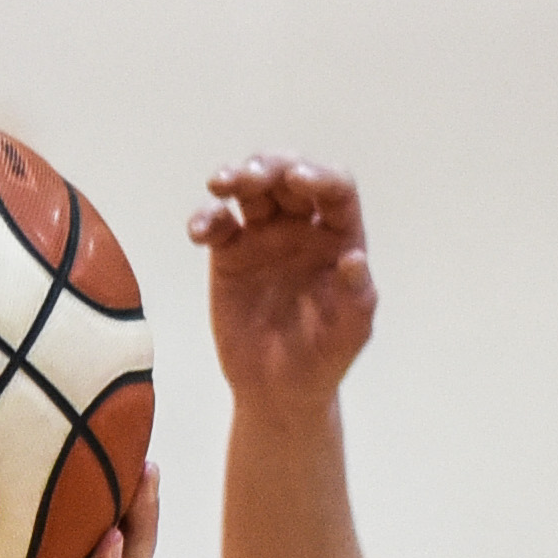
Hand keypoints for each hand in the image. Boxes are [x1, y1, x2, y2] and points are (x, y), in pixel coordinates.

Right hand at [194, 154, 377, 409]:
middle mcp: (303, 227)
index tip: (297, 180)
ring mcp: (264, 237)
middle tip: (250, 177)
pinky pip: (218, 225)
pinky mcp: (230, 255)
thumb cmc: (322, 360)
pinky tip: (199, 231)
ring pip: (252, 190)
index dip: (318, 176)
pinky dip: (206, 219)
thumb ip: (357, 297)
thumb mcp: (349, 334)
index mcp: (339, 237)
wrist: (277, 390)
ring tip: (220, 184)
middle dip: (270, 167)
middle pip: (289, 177)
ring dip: (236, 177)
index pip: (335, 190)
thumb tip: (355, 259)